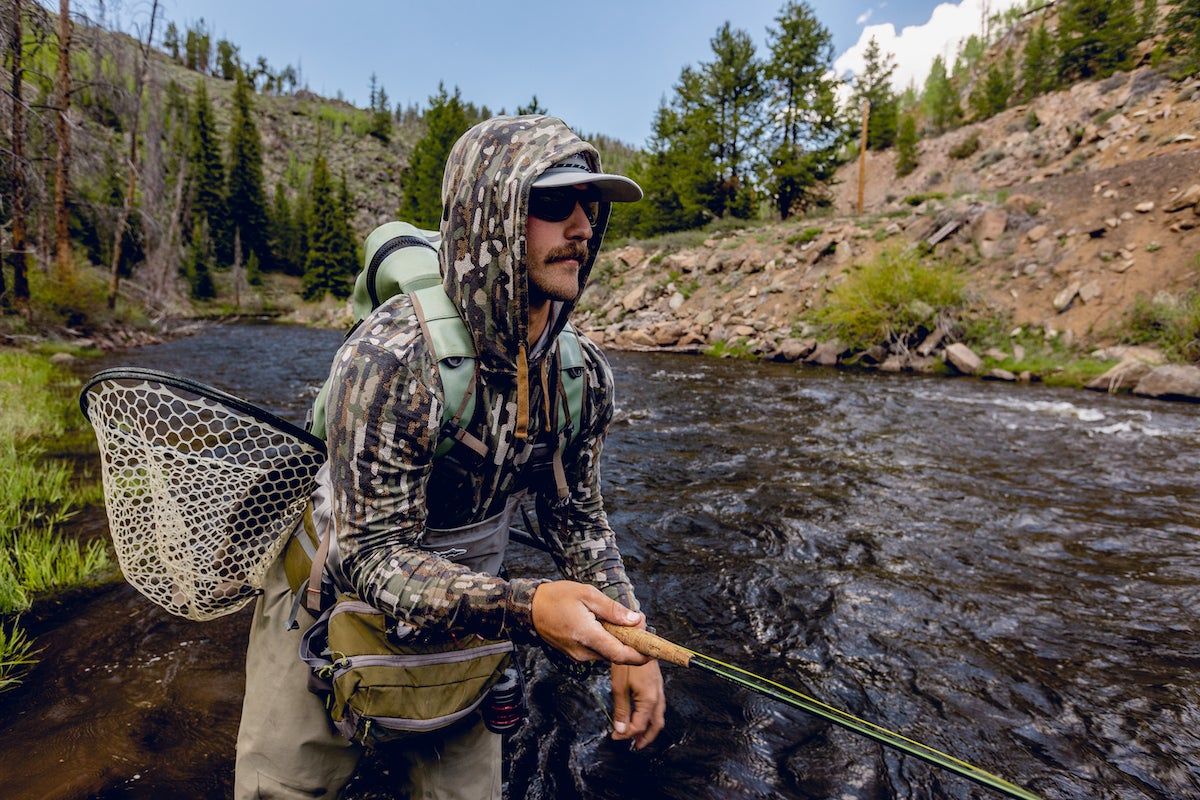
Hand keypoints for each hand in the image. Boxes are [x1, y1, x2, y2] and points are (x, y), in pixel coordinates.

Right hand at [531, 581, 649, 664]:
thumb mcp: (587, 594)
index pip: (620, 654)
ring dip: (620, 641)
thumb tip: (635, 620)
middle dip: (632, 642)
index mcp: (587, 636)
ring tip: (623, 620)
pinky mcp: (575, 654)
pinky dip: (608, 642)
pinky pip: (598, 651)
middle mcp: (583, 651)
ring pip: (607, 653)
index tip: (654, 649)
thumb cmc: (557, 597)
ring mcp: (578, 655)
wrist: (530, 608)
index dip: (640, 655)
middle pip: (616, 654)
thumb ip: (612, 610)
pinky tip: (607, 626)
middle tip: (639, 620)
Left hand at [611, 660, 664, 749]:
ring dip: (650, 728)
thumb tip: (620, 730)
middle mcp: (658, 697)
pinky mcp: (657, 684)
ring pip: (659, 716)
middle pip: (655, 725)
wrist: (639, 640)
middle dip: (646, 738)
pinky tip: (643, 715)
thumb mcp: (619, 686)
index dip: (626, 734)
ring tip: (640, 735)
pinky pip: (658, 706)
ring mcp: (659, 690)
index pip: (639, 726)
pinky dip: (651, 716)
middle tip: (635, 746)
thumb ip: (621, 710)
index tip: (615, 736)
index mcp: (649, 700)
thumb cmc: (629, 661)